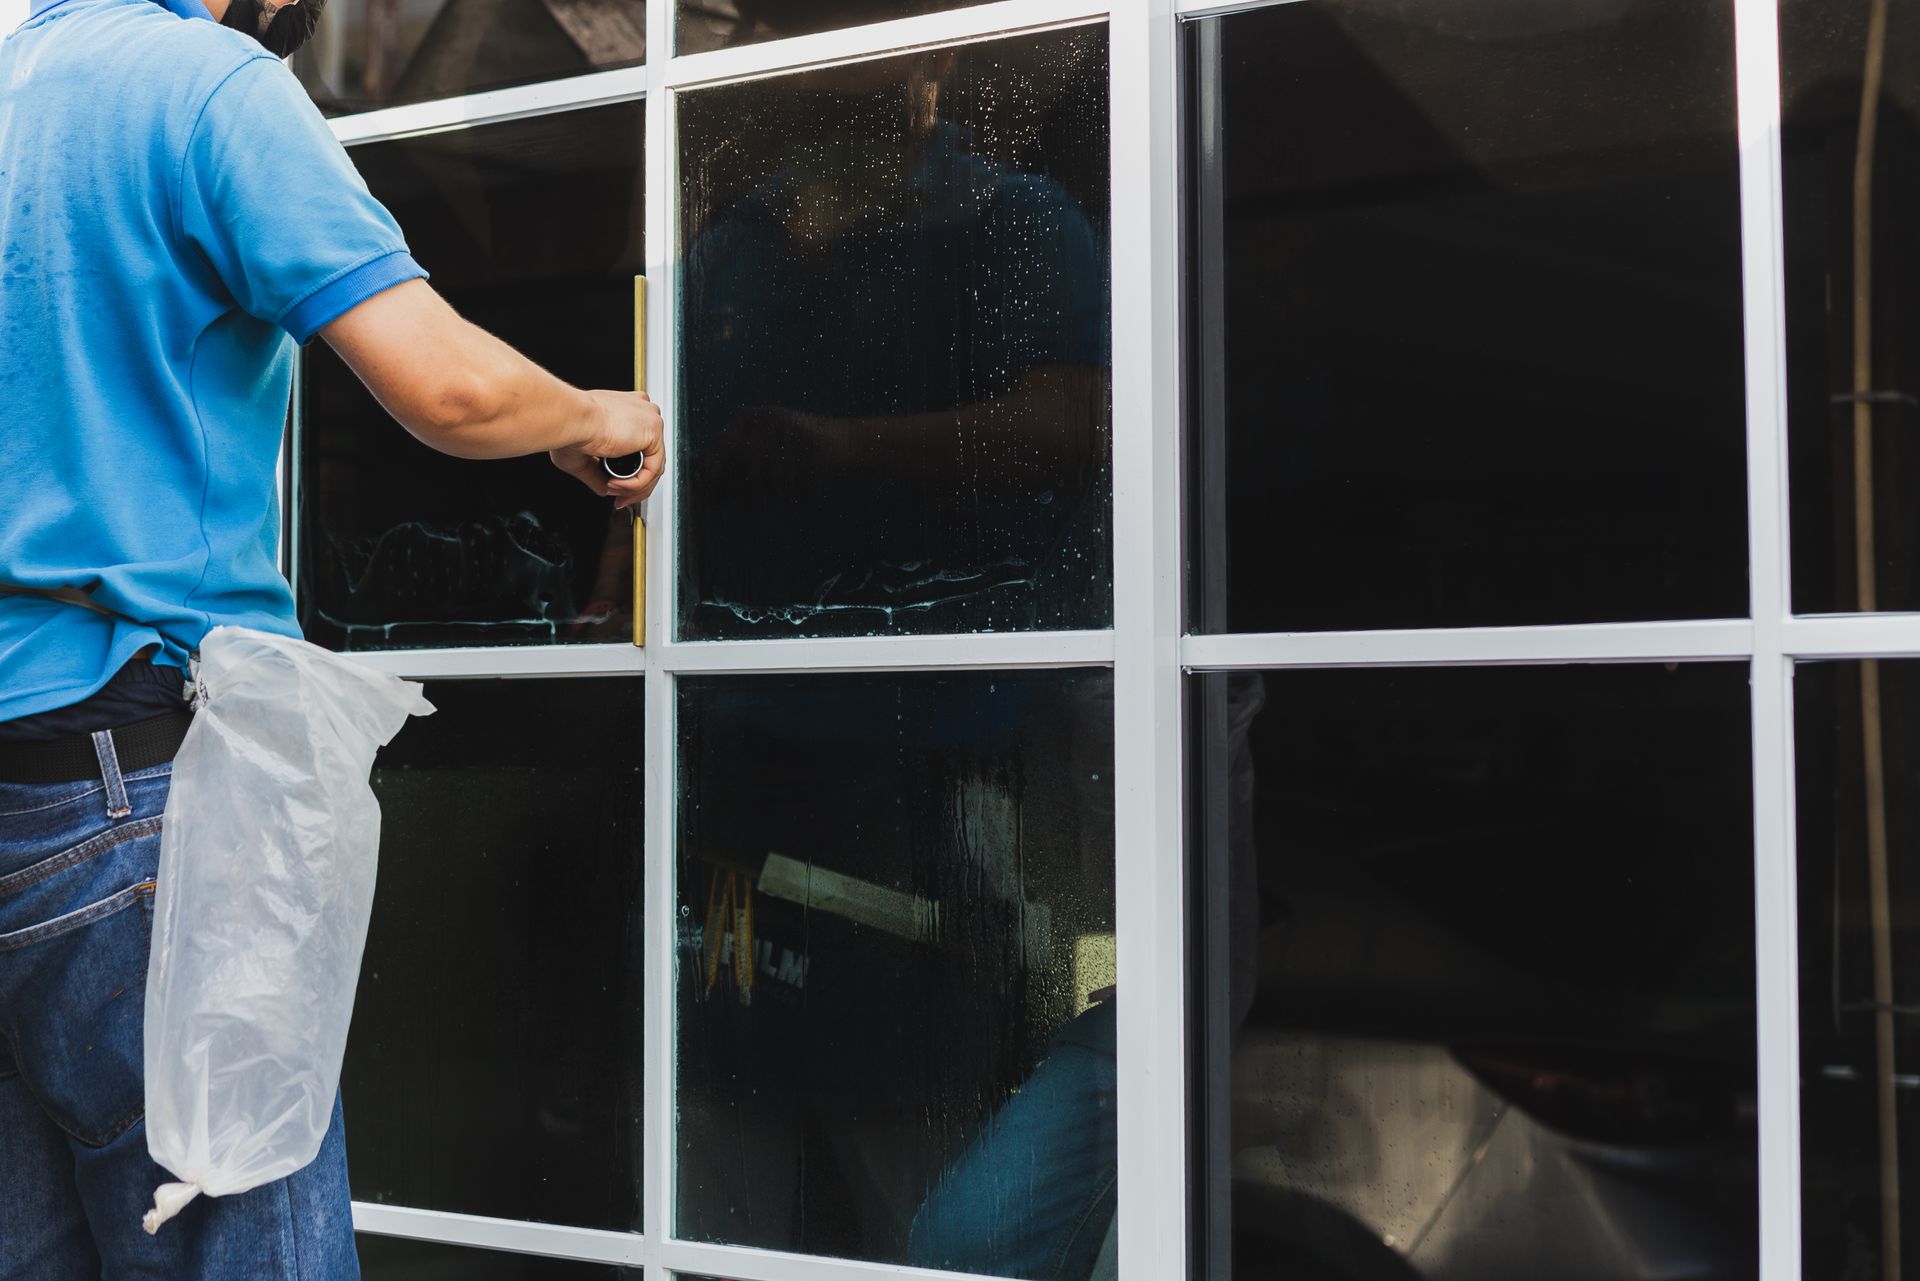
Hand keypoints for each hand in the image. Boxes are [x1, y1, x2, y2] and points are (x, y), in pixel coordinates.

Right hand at [551, 389, 664, 507]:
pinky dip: (636, 484)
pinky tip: (616, 485)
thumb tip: (604, 490)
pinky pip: (653, 470)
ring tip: (611, 490)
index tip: (614, 485)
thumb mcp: (582, 457)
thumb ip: (598, 474)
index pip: (640, 447)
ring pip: (653, 467)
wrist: (571, 419)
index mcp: (627, 410)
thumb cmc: (569, 426)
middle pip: (650, 459)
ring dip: (633, 488)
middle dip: (634, 486)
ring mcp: (650, 420)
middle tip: (619, 498)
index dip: (629, 472)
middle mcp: (642, 412)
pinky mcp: (654, 431)